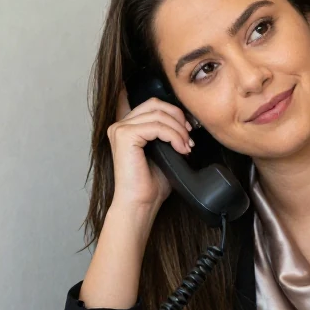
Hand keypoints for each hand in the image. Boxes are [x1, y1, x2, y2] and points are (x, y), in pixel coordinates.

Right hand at [107, 88, 191, 210]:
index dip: (174, 113)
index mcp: (127, 127)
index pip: (153, 105)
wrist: (140, 204)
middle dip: (178, 118)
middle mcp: (119, 125)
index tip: (188, 130)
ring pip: (159, 115)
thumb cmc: (150, 184)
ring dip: (178, 130)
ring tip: (187, 147)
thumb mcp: (164, 151)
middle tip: (190, 137)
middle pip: (156, 104)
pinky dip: (174, 136)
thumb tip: (187, 122)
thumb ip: (168, 133)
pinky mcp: (125, 136)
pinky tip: (181, 149)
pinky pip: (157, 127)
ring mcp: (120, 129)